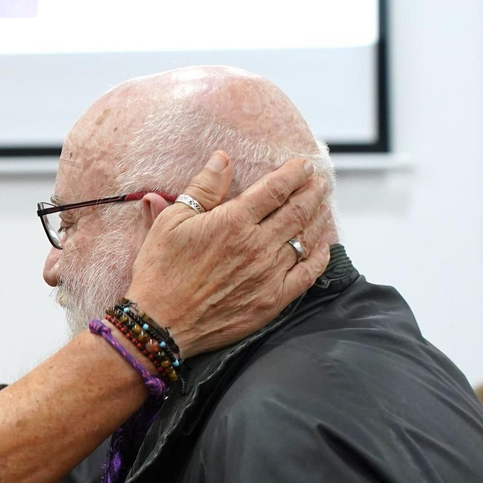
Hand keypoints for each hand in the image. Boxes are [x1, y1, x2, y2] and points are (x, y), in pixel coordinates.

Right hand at [125, 151, 331, 355]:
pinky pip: (308, 274)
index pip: (276, 189)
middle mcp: (257, 245)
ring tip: (322, 207)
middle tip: (320, 182)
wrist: (160, 324)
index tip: (303, 166)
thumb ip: (202, 189)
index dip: (294, 173)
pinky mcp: (272, 300)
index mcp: (233, 221)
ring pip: (305, 238)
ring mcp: (269, 274)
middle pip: (298, 210)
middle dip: (312, 192)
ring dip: (318, 219)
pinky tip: (322, 247)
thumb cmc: (160, 272)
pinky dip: (319, 257)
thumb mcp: (171, 222)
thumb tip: (222, 159)